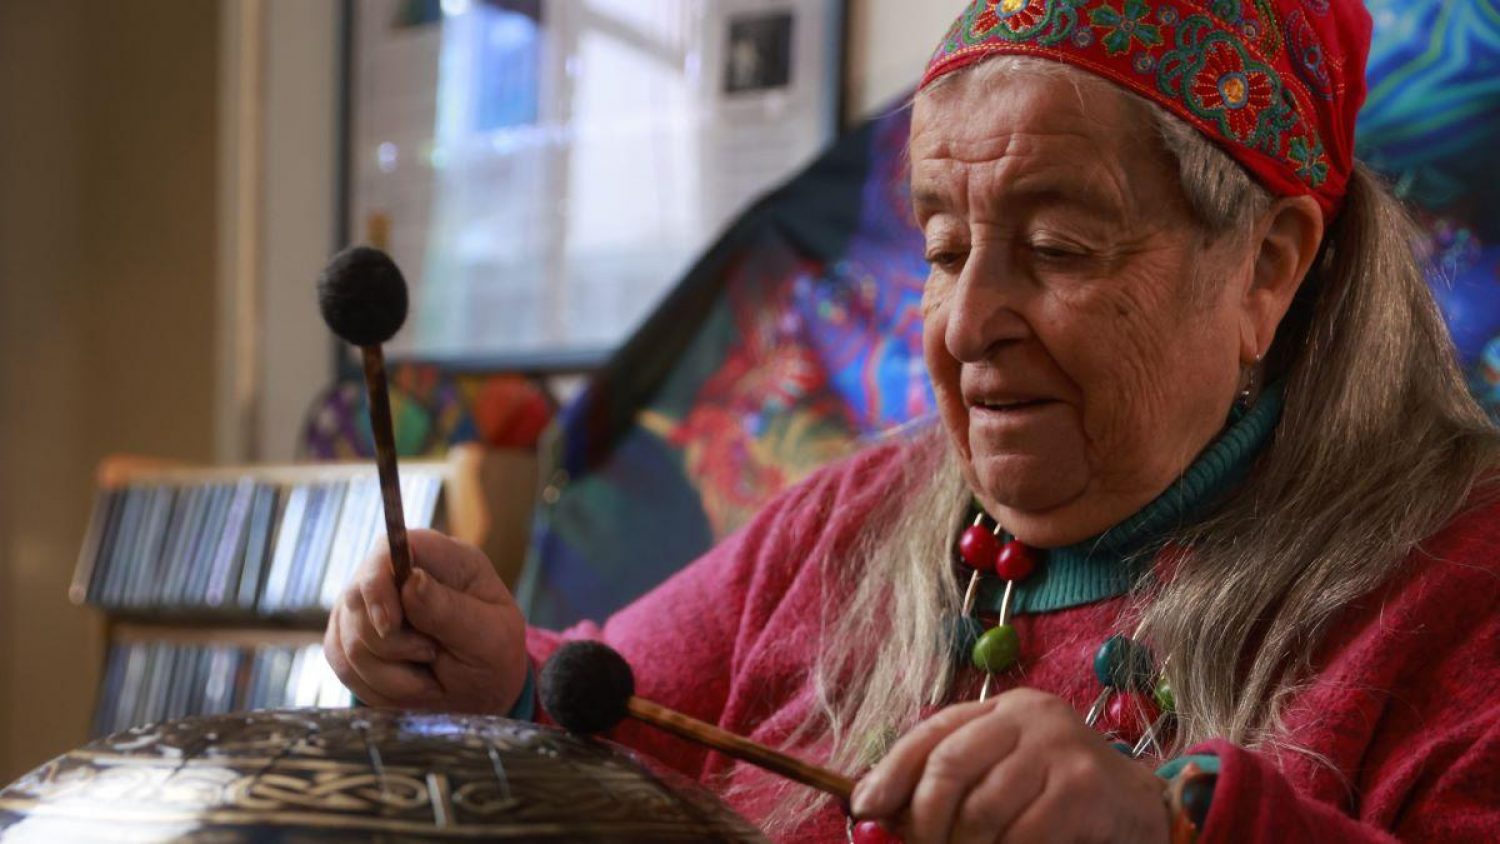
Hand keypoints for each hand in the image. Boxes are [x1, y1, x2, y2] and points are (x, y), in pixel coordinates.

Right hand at [324, 529, 528, 713]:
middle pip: (358, 598)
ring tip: (428, 675)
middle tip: (432, 655)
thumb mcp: (488, 637)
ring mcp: (369, 605)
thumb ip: (450, 610)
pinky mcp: (350, 637)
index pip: (390, 547)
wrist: (479, 691)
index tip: (389, 626)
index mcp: (443, 558)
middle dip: (393, 644)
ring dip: (391, 674)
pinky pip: (344, 665)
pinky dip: (377, 686)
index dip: (377, 583)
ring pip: (349, 640)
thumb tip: (412, 579)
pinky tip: (409, 683)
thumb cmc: (492, 656)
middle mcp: (398, 573)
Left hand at [850, 689, 1168, 842]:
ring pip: (983, 811)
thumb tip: (876, 810)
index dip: (890, 772)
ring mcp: (1059, 749)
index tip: (864, 809)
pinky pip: (1023, 836)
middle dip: (925, 820)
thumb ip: (954, 785)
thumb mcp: (1004, 777)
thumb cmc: (1058, 797)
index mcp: (1000, 711)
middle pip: (949, 766)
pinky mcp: (1084, 787)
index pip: (931, 734)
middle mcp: (1029, 717)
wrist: (1142, 808)